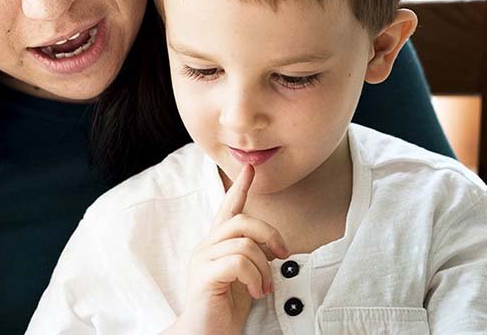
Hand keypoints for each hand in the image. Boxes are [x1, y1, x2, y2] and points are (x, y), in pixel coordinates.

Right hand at [167, 164, 289, 334]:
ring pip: (245, 243)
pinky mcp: (204, 275)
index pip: (228, 208)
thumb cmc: (223, 309)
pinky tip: (253, 292)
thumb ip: (253, 259)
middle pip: (243, 221)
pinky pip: (239, 262)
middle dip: (270, 234)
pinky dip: (254, 278)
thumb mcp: (244, 278)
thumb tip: (275, 248)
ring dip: (263, 268)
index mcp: (216, 245)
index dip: (240, 188)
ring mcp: (203, 260)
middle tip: (283, 255)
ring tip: (263, 288)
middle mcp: (206, 247)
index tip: (250, 169)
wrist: (203, 334)